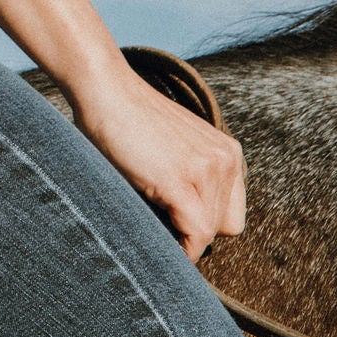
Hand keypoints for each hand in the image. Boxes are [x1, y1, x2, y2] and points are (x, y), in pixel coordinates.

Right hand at [67, 64, 245, 260]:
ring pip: (209, 233)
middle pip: (225, 227)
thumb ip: (194, 181)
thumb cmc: (128, 123)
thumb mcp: (177, 152)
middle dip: (195, 232)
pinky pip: (196, 233)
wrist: (104, 88)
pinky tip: (159, 242)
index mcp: (228, 154)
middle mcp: (226, 159)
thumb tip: (190, 231)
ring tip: (152, 220)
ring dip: (181, 237)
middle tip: (162, 223)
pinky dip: (181, 248)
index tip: (178, 228)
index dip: (206, 227)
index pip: (232, 215)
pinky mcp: (182, 180)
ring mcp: (207, 169)